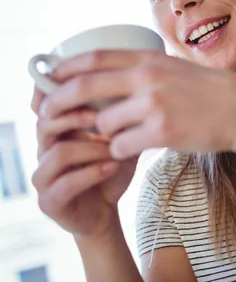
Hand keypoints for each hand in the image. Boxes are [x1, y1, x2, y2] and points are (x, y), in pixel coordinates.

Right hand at [31, 87, 136, 237]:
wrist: (106, 212)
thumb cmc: (110, 169)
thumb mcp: (119, 140)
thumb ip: (118, 118)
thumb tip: (132, 89)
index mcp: (56, 131)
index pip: (45, 104)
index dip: (59, 92)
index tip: (88, 83)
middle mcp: (44, 150)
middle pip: (45, 122)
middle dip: (76, 116)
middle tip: (104, 116)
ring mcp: (43, 177)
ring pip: (58, 153)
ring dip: (91, 148)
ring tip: (115, 148)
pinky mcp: (49, 202)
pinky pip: (64, 183)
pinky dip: (92, 173)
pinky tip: (112, 167)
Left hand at [41, 50, 235, 158]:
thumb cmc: (211, 91)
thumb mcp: (176, 68)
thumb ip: (145, 69)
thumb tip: (110, 75)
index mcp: (150, 60)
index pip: (95, 57)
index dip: (66, 67)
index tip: (50, 77)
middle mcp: (148, 79)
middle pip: (85, 87)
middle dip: (62, 102)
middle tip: (53, 114)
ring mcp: (154, 106)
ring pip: (104, 122)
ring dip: (105, 132)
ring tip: (122, 134)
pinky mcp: (162, 133)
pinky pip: (121, 145)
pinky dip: (122, 150)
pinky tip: (137, 147)